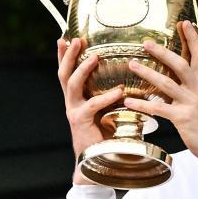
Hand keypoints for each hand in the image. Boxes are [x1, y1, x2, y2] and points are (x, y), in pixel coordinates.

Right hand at [57, 37, 123, 183]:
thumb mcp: (109, 111)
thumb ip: (114, 97)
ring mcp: (74, 111)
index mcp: (77, 98)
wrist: (99, 161)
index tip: (66, 37)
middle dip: (68, 55)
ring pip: (72, 84)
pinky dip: (106, 97)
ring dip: (82, 69)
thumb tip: (134, 79)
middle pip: (64, 73)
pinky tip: (118, 91)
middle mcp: (72, 103)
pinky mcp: (80, 122)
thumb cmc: (107, 136)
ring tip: (94, 56)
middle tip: (76, 39)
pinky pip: (92, 105)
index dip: (64, 55)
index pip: (67, 72)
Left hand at [124, 21, 197, 169]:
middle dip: (163, 52)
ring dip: (148, 73)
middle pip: (180, 64)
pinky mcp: (183, 118)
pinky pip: (160, 109)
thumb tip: (175, 81)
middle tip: (146, 42)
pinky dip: (143, 104)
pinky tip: (129, 102)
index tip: (184, 23)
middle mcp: (197, 90)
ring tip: (131, 64)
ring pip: (167, 83)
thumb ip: (190, 89)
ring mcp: (190, 103)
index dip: (192, 38)